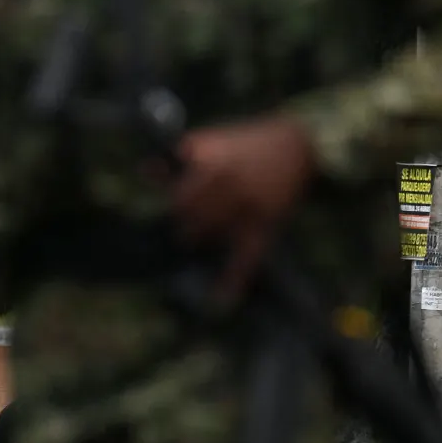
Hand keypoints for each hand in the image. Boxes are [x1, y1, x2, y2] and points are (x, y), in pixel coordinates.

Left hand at [172, 116, 315, 300]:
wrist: (298, 144)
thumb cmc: (247, 142)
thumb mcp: (211, 140)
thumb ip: (177, 158)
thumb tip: (143, 170)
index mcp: (214, 163)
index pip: (181, 197)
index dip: (178, 205)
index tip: (178, 209)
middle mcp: (231, 187)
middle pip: (193, 218)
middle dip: (187, 224)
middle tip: (187, 226)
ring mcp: (249, 208)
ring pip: (212, 237)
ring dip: (202, 239)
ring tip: (199, 237)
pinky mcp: (266, 225)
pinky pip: (247, 257)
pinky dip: (233, 281)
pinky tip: (219, 302)